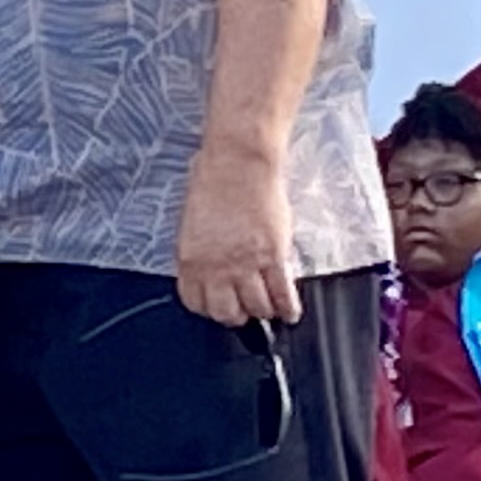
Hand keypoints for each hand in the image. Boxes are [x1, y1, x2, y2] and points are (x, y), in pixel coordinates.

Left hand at [175, 140, 298, 325]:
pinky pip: (283, 294)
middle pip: (226, 312)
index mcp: (189, 258)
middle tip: (244, 311)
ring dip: (263, 312)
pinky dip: (289, 309)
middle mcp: (215, 267)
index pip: (195, 302)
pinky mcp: (274, 256)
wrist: (238, 164)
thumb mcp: (191, 222)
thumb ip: (199, 250)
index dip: (208, 308)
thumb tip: (207, 266)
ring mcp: (246, 264)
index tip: (217, 306)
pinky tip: (291, 313)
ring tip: (268, 309)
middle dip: (235, 316)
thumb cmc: (211, 183)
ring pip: (257, 307)